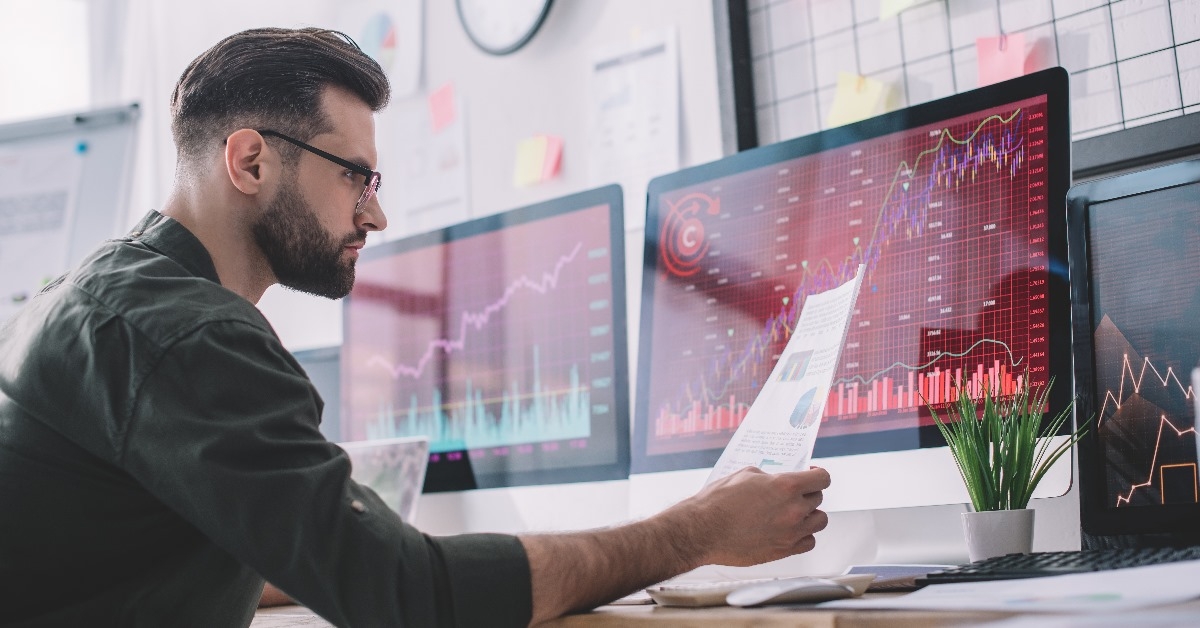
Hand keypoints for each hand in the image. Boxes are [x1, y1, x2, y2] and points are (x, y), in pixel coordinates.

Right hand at [668, 466, 829, 567]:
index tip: (812, 476)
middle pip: (818, 499)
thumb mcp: (745, 475)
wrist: (703, 530)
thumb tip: (776, 481)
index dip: (818, 475)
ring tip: (795, 513)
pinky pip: (808, 542)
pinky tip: (790, 530)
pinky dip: (803, 535)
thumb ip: (769, 478)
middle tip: (794, 494)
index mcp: (785, 486)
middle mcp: (793, 509)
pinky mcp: (784, 551)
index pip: (822, 479)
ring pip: (819, 521)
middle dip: (807, 494)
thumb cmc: (718, 502)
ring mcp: (791, 532)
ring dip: (810, 515)